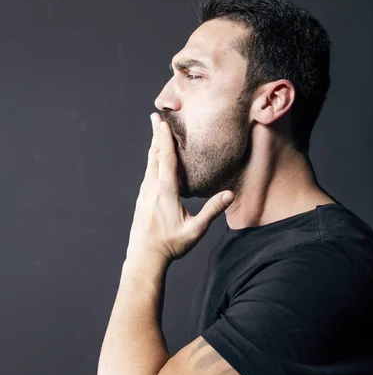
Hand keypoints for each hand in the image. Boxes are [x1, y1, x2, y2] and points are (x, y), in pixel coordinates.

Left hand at [126, 112, 234, 262]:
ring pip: (149, 163)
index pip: (165, 158)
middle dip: (156, 135)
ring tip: (157, 132)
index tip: (163, 122)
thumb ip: (212, 211)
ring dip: (153, 146)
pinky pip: (148, 173)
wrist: (144, 257)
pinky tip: (155, 160)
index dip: (165, 138)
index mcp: (165, 191)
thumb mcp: (195, 230)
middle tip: (155, 117)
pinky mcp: (142, 199)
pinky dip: (152, 160)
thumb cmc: (170, 245)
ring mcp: (144, 193)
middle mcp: (152, 188)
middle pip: (154, 155)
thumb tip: (230, 194)